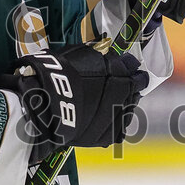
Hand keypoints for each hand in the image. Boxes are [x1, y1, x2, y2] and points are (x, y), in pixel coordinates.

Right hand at [13, 44, 148, 163]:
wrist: (47, 103)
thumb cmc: (59, 73)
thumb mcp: (79, 53)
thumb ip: (97, 53)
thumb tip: (102, 50)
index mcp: (121, 68)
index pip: (133, 65)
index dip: (127, 67)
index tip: (123, 69)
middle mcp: (126, 91)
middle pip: (136, 87)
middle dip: (129, 85)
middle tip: (117, 87)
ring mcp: (120, 113)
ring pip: (129, 107)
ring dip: (122, 103)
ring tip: (106, 104)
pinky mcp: (111, 134)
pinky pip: (118, 127)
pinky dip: (112, 123)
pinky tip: (101, 119)